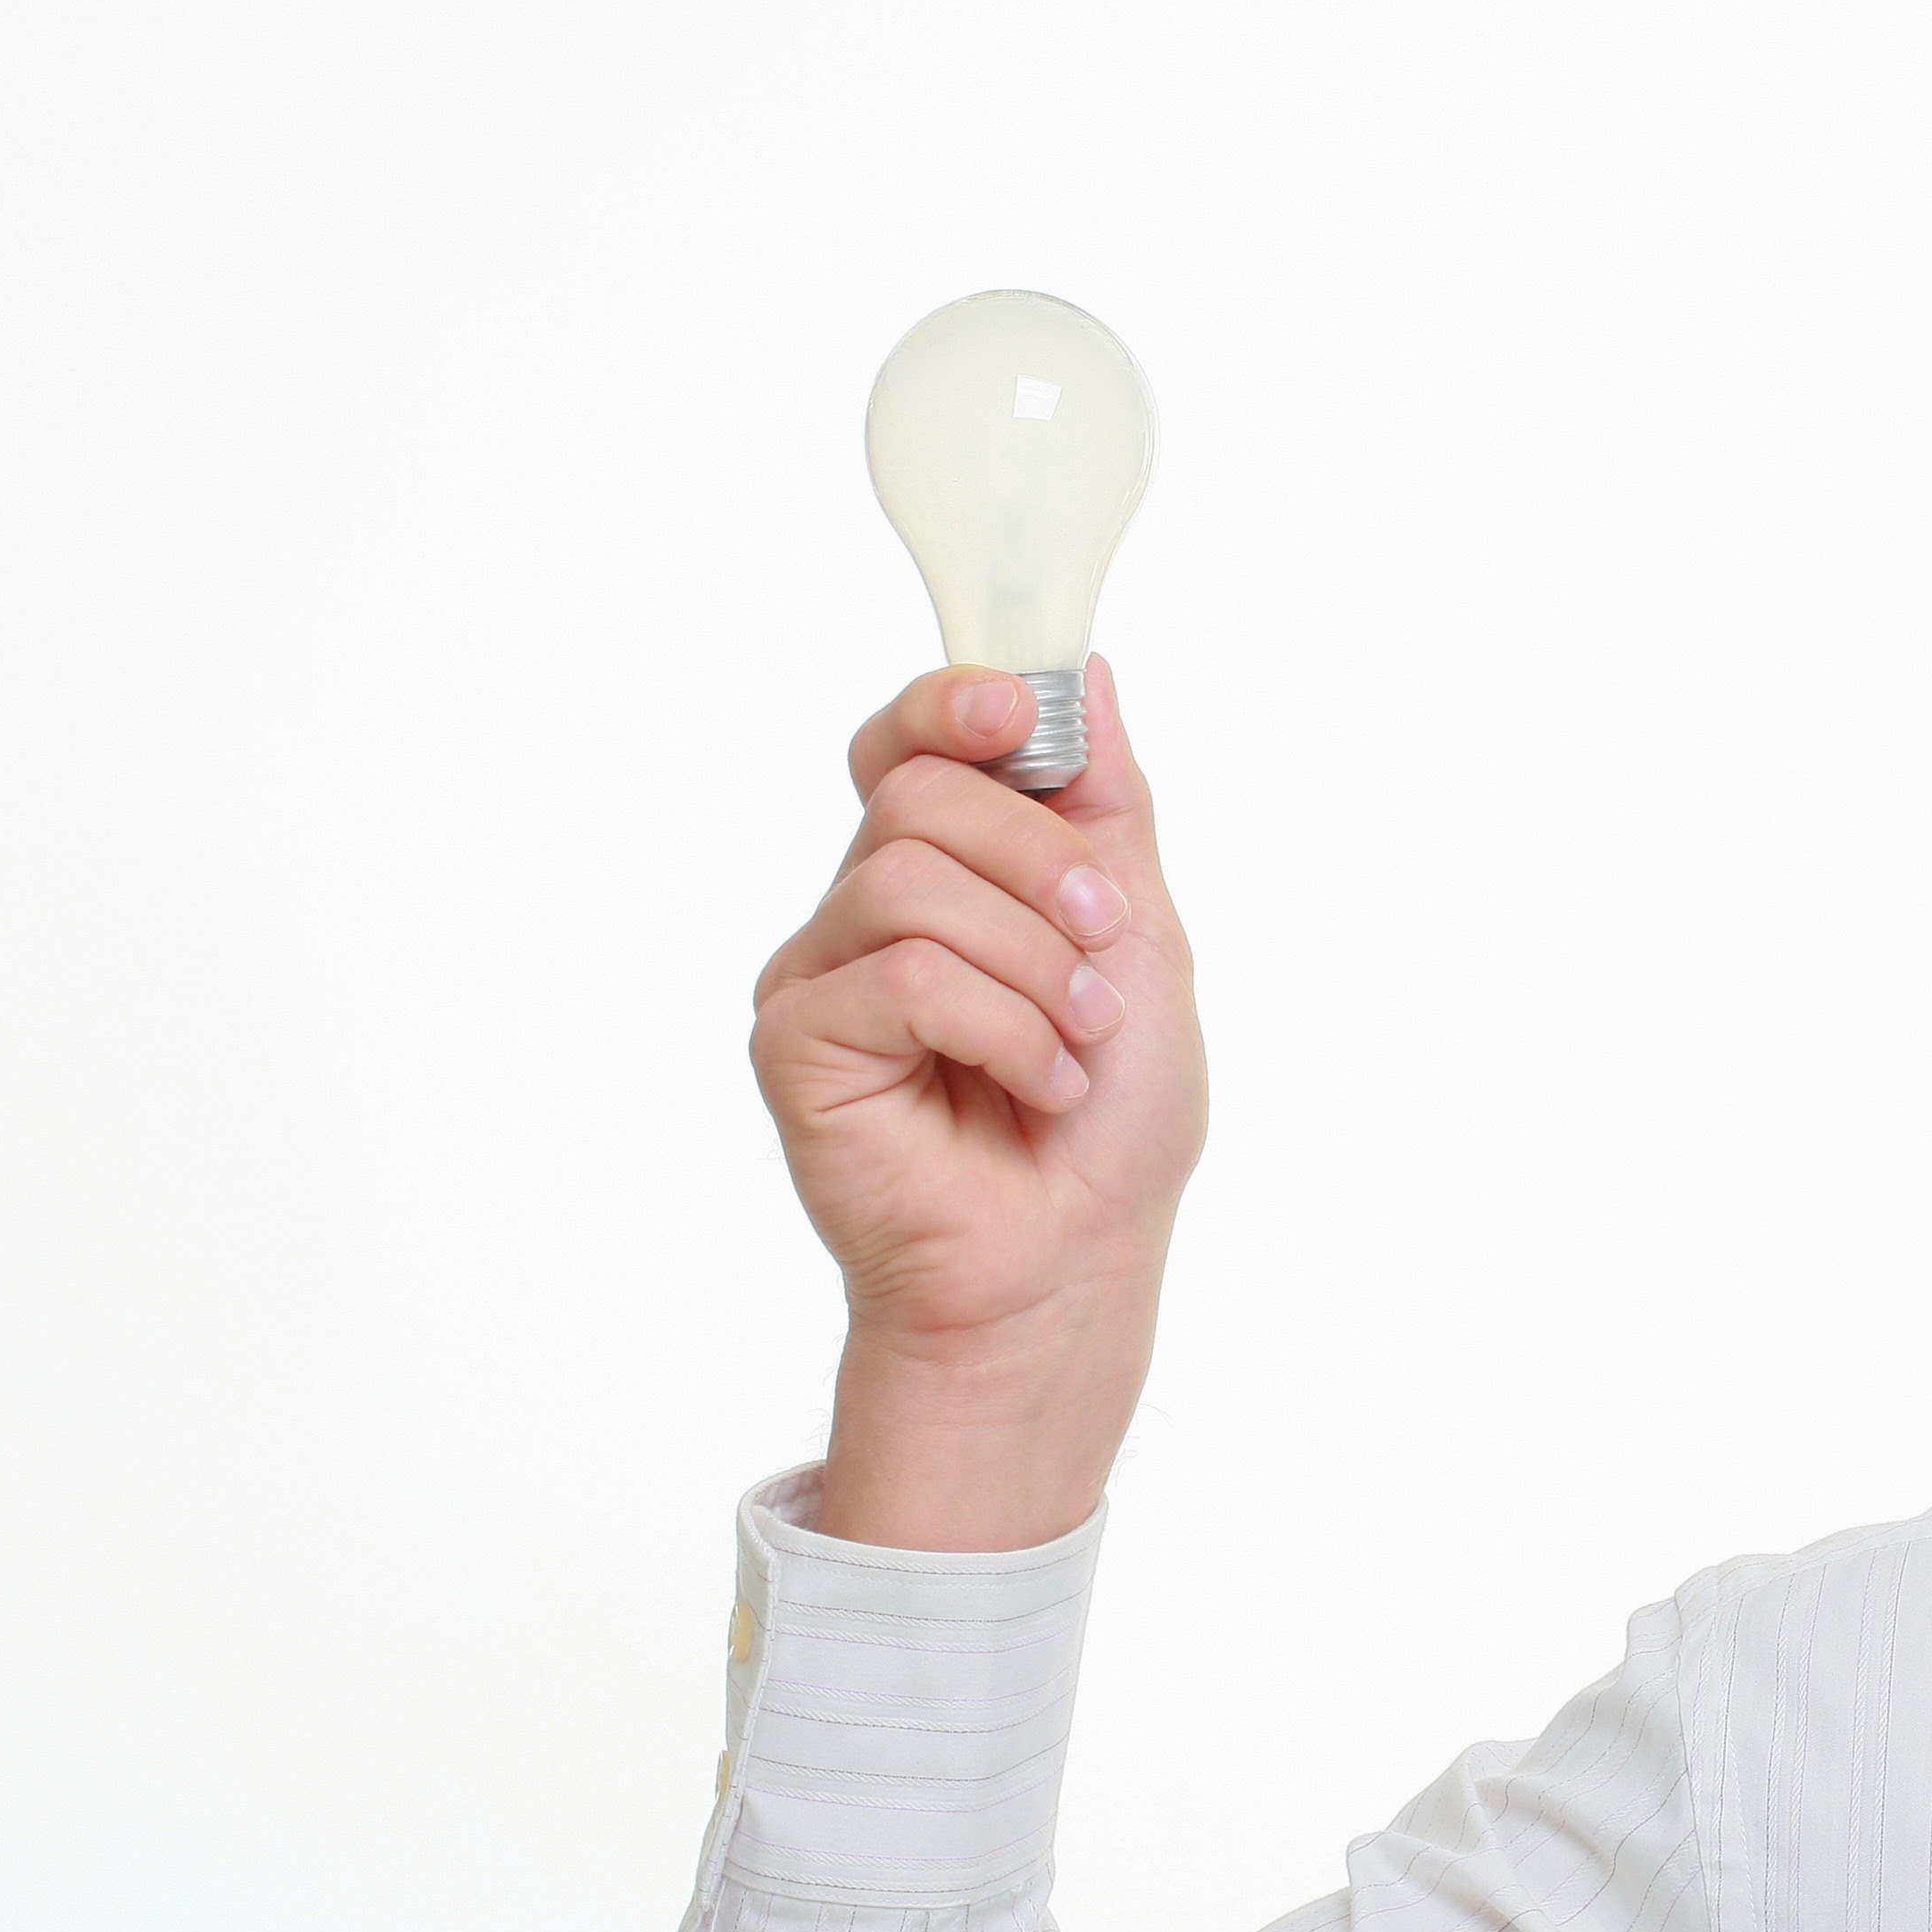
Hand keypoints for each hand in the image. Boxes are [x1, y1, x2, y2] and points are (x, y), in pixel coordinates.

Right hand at [749, 657, 1206, 1543]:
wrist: (1074, 1261)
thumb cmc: (1108, 1120)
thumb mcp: (1135, 936)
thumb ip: (1100, 805)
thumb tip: (1083, 670)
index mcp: (942, 872)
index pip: (908, 743)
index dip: (953, 707)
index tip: (1018, 715)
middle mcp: (863, 912)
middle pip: (923, 795)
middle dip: (1040, 866)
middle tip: (1101, 949)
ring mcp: (820, 974)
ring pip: (912, 881)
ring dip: (1033, 965)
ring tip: (1074, 1046)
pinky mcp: (795, 1042)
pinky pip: (903, 975)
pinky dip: (999, 1028)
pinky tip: (1030, 1088)